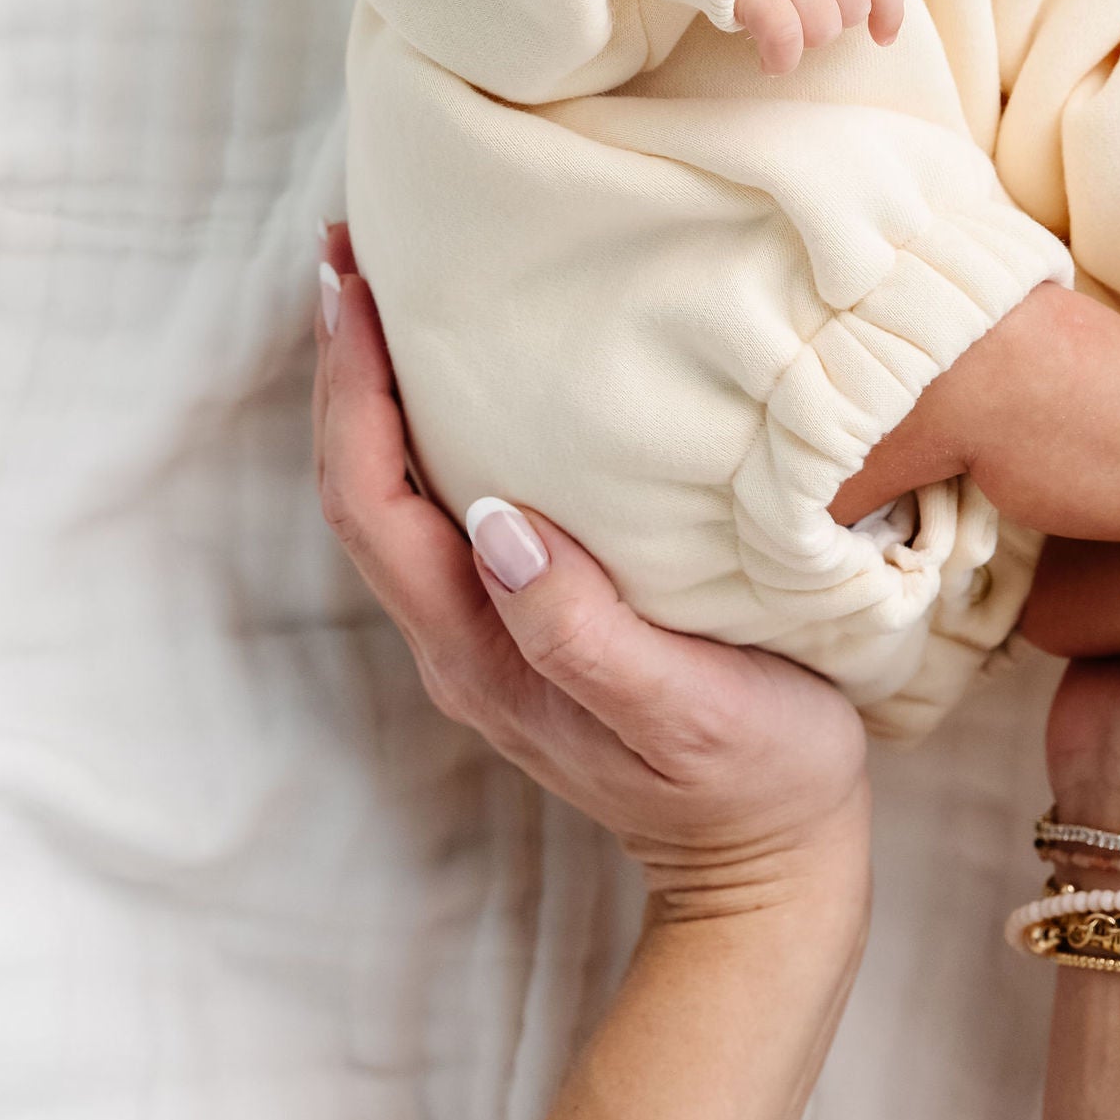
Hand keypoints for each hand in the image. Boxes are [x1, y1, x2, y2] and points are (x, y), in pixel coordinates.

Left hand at [313, 229, 868, 917]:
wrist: (773, 868)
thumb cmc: (753, 781)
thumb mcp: (682, 710)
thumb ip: (581, 628)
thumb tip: (495, 521)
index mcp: (481, 652)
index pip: (374, 504)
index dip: (352, 392)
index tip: (355, 289)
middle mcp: (461, 642)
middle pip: (361, 490)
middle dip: (346, 369)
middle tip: (355, 251)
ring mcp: (489, 637)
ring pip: (395, 497)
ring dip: (379, 392)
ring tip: (394, 290)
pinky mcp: (526, 625)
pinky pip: (443, 510)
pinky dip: (429, 427)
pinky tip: (469, 375)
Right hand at [732, 0, 904, 74]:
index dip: (888, 7)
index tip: (883, 35)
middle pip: (853, 3)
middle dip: (832, 21)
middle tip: (800, 18)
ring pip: (823, 26)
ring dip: (805, 41)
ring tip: (781, 32)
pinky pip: (786, 36)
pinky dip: (781, 58)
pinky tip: (770, 61)